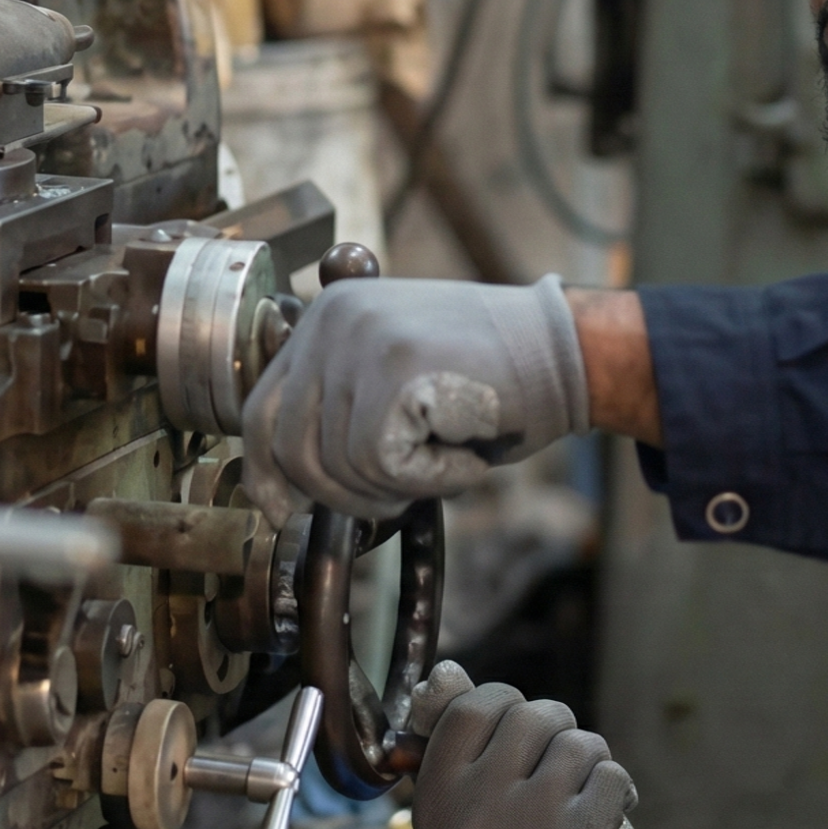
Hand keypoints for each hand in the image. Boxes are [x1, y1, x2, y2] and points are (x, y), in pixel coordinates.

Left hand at [239, 275, 587, 526]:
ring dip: (397, 486)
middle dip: (341, 495)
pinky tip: (462, 453)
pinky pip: (383, 464)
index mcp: (327, 317)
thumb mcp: (394, 372)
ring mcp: (362, 339)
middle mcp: (334, 318)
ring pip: (340, 465)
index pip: (261, 408)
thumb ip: (340, 407)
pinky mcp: (396, 370)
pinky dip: (429, 479)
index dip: (267, 472)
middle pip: (292, 446)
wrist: (565, 351)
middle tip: (394, 496)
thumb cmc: (489, 377)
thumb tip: (288, 486)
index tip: (284, 511)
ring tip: (444, 456)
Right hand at [407, 661, 660, 828]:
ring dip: (588, 761)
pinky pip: (610, 774)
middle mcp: (469, 821)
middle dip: (553, 730)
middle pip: (528, 716)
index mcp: (433, 802)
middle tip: (550, 773)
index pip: (470, 707)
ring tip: (577, 798)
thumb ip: (455, 724)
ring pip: (575, 742)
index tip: (514, 736)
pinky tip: (605, 818)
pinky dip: (617, 788)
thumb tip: (445, 672)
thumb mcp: (477, 783)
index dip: (504, 706)